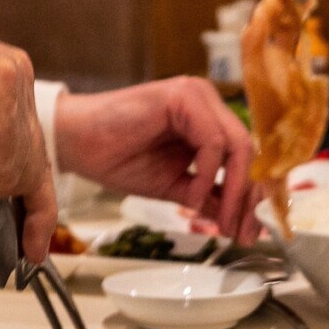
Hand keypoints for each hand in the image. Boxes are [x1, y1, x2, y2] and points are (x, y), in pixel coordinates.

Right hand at [53, 78, 263, 242]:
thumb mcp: (173, 186)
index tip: (249, 231)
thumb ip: (207, 197)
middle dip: (247, 197)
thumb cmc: (116, 158)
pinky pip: (212, 140)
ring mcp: (196, 95)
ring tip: (220, 221)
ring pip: (237, 145)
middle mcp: (207, 102)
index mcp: (207, 119)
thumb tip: (238, 219)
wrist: (76, 144)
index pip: (245, 157)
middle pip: (248, 151)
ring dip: (233, 189)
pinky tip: (192, 196)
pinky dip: (208, 173)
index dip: (251, 195)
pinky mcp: (182, 96)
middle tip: (240, 232)